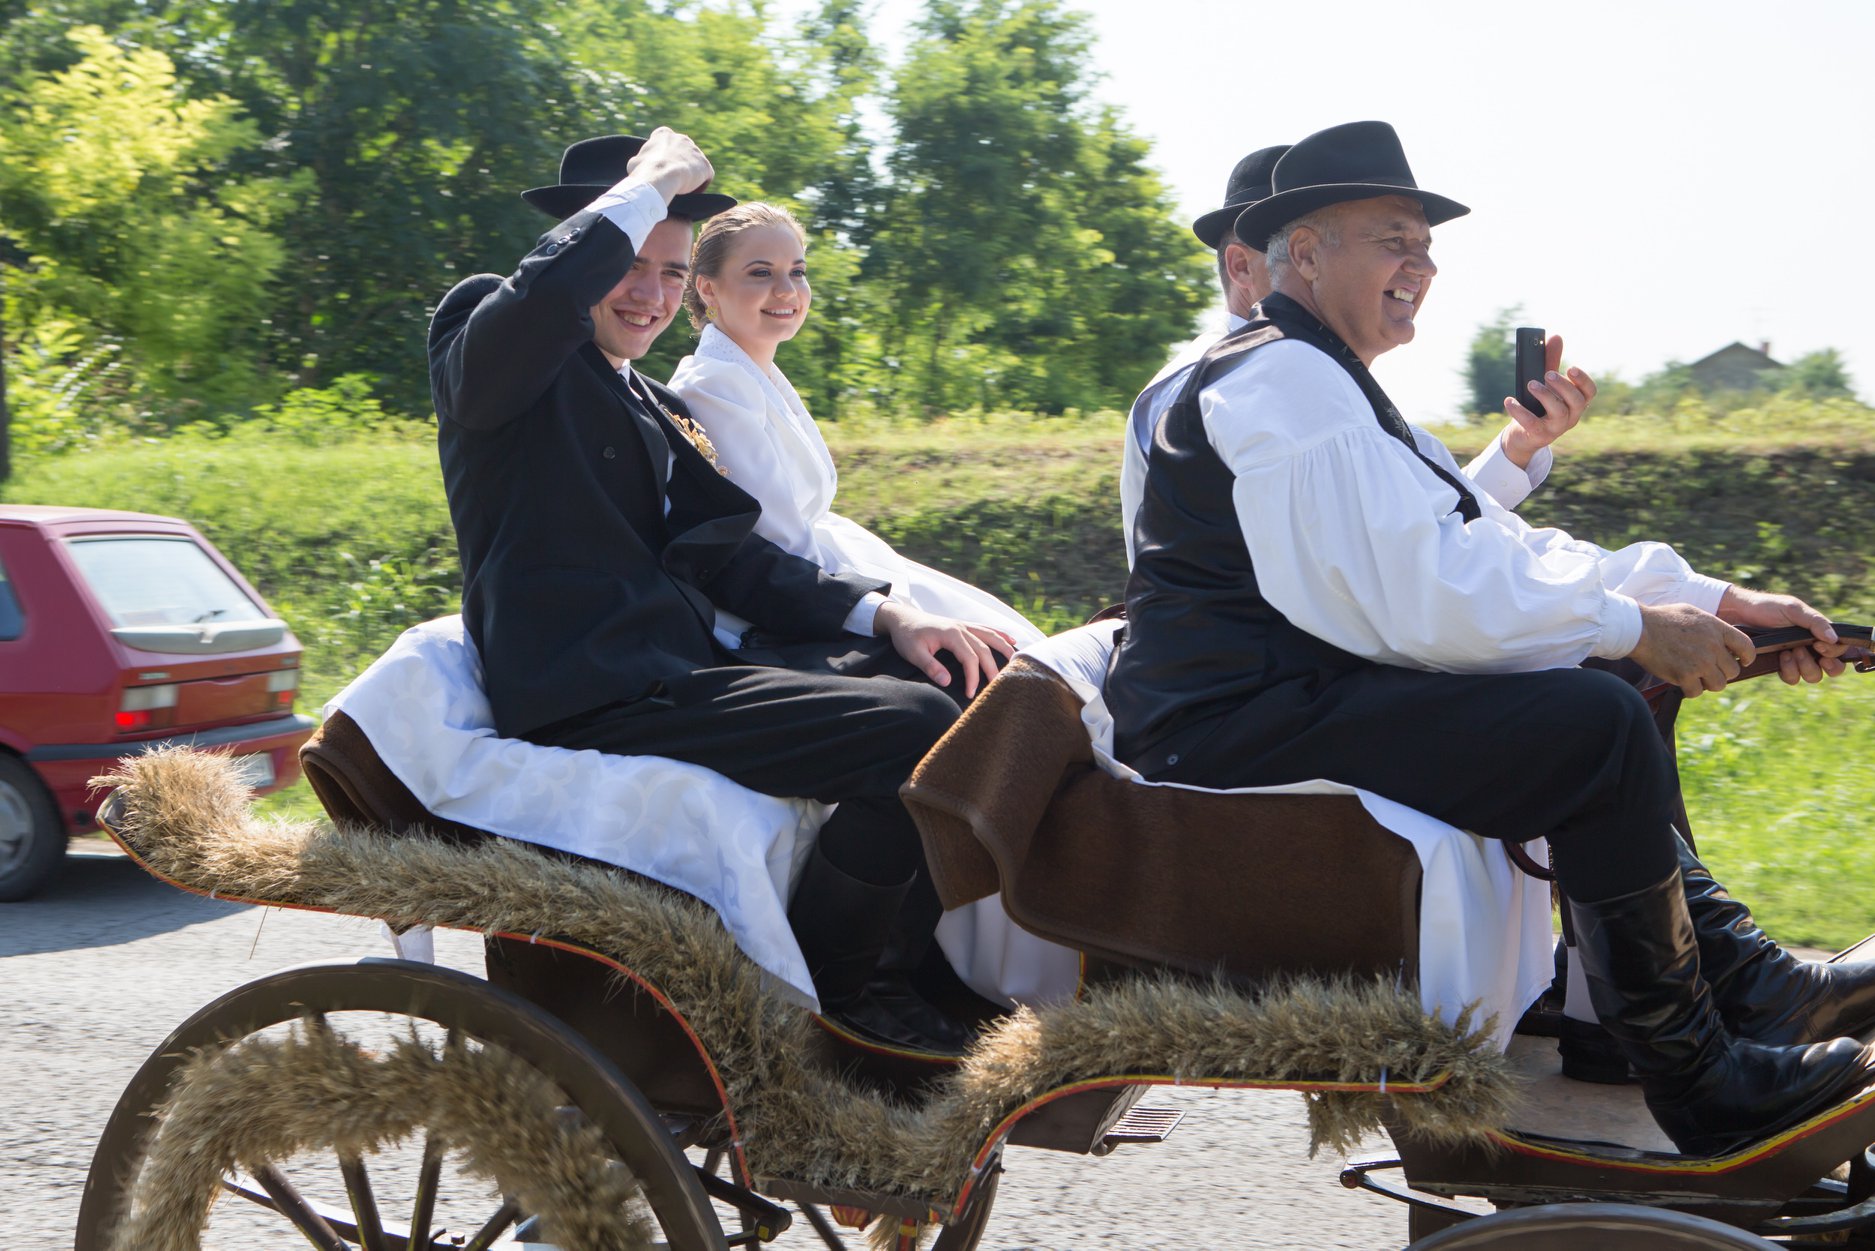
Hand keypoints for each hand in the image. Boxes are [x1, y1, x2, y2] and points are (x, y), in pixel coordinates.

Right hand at [625, 126, 714, 205]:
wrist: (659, 178)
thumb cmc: (643, 170)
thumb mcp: (635, 162)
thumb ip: (641, 161)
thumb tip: (639, 167)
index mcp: (663, 134)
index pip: (665, 141)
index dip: (663, 156)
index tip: (660, 168)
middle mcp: (682, 138)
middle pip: (682, 152)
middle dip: (678, 164)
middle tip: (671, 180)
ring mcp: (695, 151)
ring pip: (694, 164)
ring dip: (690, 175)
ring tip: (682, 189)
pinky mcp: (705, 165)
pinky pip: (705, 176)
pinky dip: (700, 186)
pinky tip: (692, 195)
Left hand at [874, 601, 1016, 698]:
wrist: (901, 618)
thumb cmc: (906, 636)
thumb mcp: (913, 653)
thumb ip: (931, 666)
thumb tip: (947, 682)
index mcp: (951, 634)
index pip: (970, 658)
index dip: (973, 677)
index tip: (970, 694)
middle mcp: (962, 627)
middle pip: (985, 649)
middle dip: (993, 669)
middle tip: (998, 687)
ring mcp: (964, 625)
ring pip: (991, 636)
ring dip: (1004, 648)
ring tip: (1016, 662)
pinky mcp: (963, 625)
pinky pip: (986, 629)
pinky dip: (1000, 634)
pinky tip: (1012, 640)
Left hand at [1501, 332, 1594, 468]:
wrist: (1523, 435)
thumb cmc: (1539, 406)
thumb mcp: (1546, 384)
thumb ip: (1551, 362)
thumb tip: (1556, 337)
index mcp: (1576, 402)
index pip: (1590, 392)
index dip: (1583, 380)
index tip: (1570, 368)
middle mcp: (1571, 416)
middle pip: (1577, 401)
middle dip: (1564, 386)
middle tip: (1548, 374)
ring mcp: (1557, 428)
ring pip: (1559, 412)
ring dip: (1545, 395)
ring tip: (1531, 384)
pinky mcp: (1539, 435)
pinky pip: (1532, 424)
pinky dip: (1520, 411)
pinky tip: (1509, 400)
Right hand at [1628, 602, 1755, 698]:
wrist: (1638, 628)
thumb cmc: (1661, 618)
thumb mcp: (1692, 612)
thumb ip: (1710, 626)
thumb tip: (1722, 639)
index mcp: (1716, 629)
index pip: (1746, 647)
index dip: (1747, 657)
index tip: (1743, 662)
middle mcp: (1712, 647)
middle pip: (1733, 671)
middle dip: (1722, 672)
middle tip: (1708, 670)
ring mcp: (1700, 663)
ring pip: (1718, 684)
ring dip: (1708, 683)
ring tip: (1696, 677)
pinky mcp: (1685, 676)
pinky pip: (1697, 692)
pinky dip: (1690, 689)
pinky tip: (1682, 682)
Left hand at [1716, 585, 1851, 683]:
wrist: (1739, 614)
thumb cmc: (1768, 608)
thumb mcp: (1793, 609)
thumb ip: (1815, 622)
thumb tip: (1834, 638)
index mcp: (1818, 633)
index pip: (1839, 650)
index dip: (1834, 653)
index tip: (1819, 646)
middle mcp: (1811, 648)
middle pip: (1830, 669)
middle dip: (1824, 665)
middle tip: (1805, 651)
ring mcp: (1796, 658)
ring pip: (1812, 676)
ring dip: (1804, 666)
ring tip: (1790, 652)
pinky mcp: (1780, 665)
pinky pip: (1792, 678)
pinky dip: (1789, 671)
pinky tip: (1781, 656)